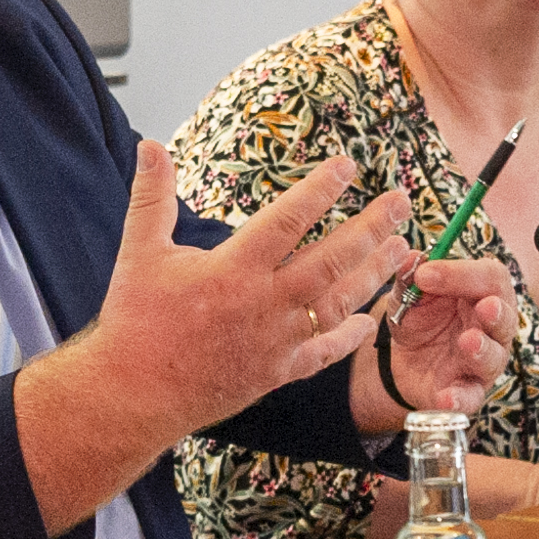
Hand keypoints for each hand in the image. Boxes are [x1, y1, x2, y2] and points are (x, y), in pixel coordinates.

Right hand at [67, 141, 419, 447]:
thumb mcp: (140, 252)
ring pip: (338, 302)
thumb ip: (152, 197)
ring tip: (402, 247)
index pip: (287, 220)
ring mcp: (276, 341)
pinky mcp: (277, 373)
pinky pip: (324, 353)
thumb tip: (151, 145)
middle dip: (371, 227)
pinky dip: (350, 335)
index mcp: (232, 270)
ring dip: (374, 273)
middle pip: (330, 259)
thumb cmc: (136, 322)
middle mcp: (263, 304)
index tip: (347, 166)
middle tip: (402, 202)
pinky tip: (371, 317)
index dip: (320, 189)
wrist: (135, 394)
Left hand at [354, 258, 517, 432]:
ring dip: (482, 350)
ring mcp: (483, 362)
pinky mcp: (468, 392)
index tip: (426, 274)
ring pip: (494, 357)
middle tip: (483, 307)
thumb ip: (410, 277)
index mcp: (482, 294)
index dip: (463, 273)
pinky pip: (471, 397)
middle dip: (495, 311)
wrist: (404, 361)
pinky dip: (459, 399)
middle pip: (504, 316)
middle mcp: (492, 328)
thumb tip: (409, 256)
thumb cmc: (421, 318)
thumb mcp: (410, 295)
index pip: (490, 277)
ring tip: (467, 342)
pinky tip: (447, 397)